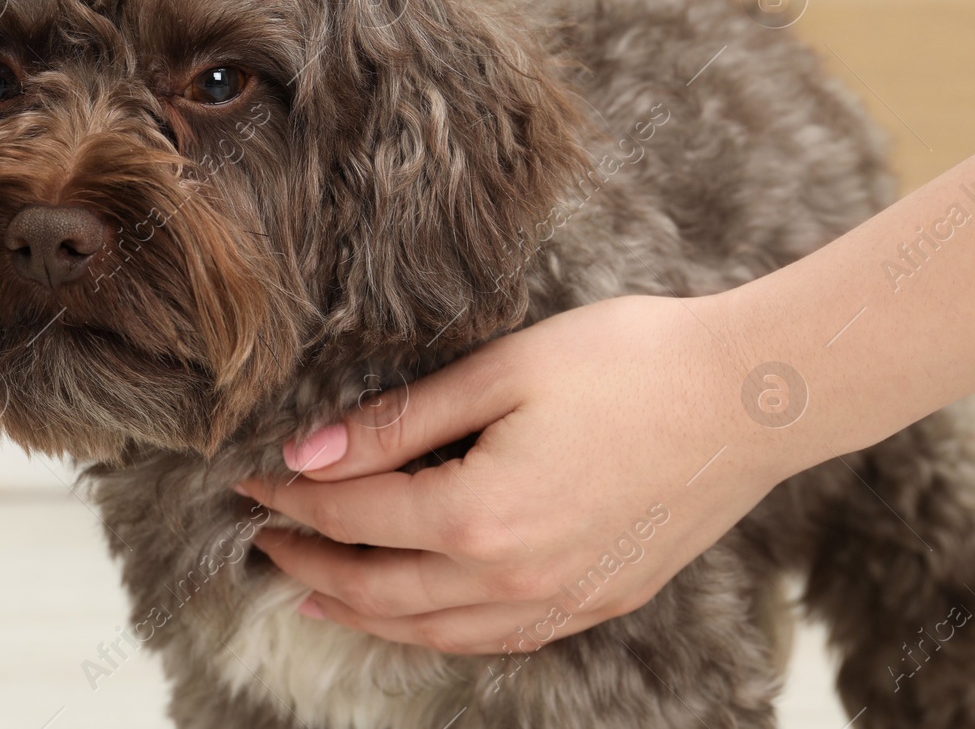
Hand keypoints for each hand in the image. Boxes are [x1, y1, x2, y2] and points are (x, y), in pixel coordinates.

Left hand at [238, 294, 790, 654]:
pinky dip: (437, 633)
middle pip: (380, 590)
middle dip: (311, 567)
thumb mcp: (499, 373)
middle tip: (265, 543)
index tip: (250, 483)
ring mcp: (562, 599)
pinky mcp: (598, 600)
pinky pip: (495, 638)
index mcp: (479, 515)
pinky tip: (419, 617)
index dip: (292, 501)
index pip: (353, 517)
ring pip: (434, 631)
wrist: (750, 394)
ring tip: (316, 598)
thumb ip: (396, 423)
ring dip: (365, 615)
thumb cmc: (628, 361)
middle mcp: (514, 577)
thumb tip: (308, 455)